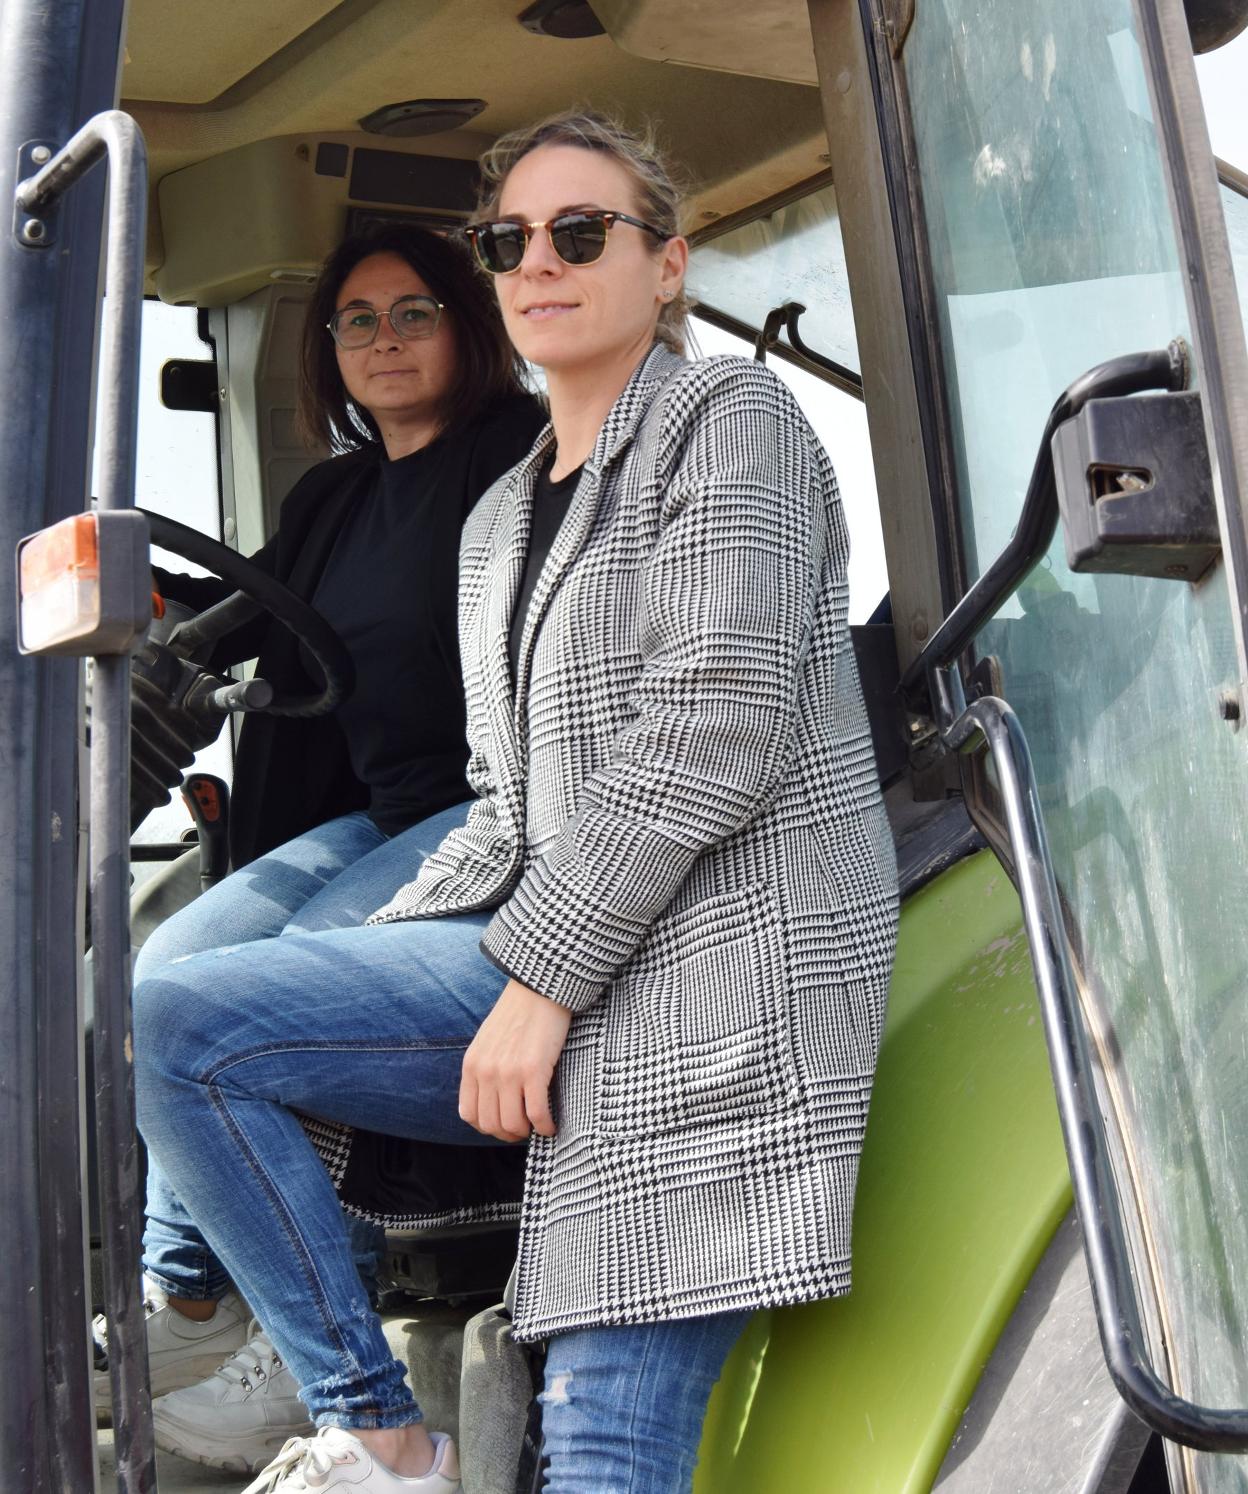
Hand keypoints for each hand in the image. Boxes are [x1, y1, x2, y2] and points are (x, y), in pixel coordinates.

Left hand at [459, 979, 572, 1141]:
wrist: (540, 988)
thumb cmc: (519, 1014)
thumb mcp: (488, 1041)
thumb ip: (484, 1067)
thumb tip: (493, 1099)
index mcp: (472, 1065)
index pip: (469, 1115)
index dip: (489, 1127)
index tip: (505, 1124)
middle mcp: (485, 1071)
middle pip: (491, 1125)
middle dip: (509, 1134)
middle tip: (525, 1129)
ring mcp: (507, 1072)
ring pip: (512, 1124)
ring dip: (527, 1132)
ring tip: (539, 1126)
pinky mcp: (533, 1070)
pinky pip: (536, 1114)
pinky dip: (545, 1126)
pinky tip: (551, 1124)